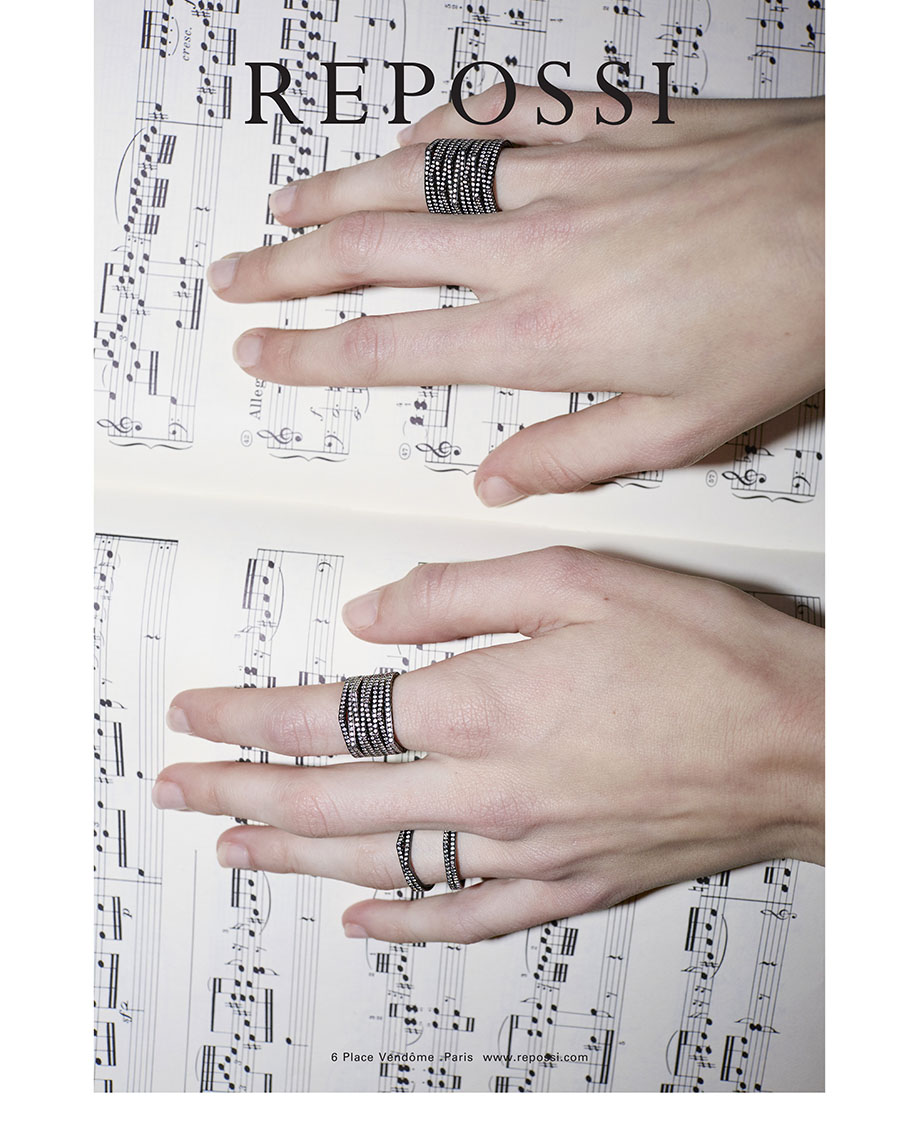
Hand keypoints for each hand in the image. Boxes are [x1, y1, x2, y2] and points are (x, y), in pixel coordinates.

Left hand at [154, 547, 823, 942]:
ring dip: (295, 854)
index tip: (201, 713)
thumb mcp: (583, 578)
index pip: (331, 716)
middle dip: (242, 792)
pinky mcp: (567, 883)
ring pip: (379, 862)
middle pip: (333, 799)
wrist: (805, 743)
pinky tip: (362, 920)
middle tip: (182, 787)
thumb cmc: (709, 656)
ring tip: (235, 846)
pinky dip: (404, 922)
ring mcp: (526, 848)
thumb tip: (373, 611)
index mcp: (488, 703)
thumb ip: (462, 595)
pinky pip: (464, 916)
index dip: (252, 718)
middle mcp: (492, 788)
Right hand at [208, 86, 823, 505]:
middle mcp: (537, 248)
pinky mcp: (601, 128)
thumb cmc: (787, 319)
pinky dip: (435, 130)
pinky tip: (404, 142)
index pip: (395, 346)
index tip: (261, 350)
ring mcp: (563, 177)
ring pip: (418, 178)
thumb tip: (498, 484)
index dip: (313, 352)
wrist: (857, 216)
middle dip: (292, 269)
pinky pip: (494, 118)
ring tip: (285, 209)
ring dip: (341, 195)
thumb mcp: (686, 428)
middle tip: (237, 276)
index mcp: (549, 334)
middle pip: (378, 255)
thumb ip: (577, 456)